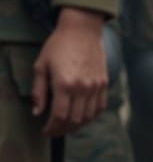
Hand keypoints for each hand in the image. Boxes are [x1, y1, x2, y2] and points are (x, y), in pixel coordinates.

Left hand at [32, 7, 107, 136]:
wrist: (82, 30)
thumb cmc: (58, 45)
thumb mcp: (41, 66)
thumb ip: (39, 91)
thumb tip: (37, 112)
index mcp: (64, 84)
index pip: (59, 116)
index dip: (52, 128)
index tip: (45, 131)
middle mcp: (82, 87)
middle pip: (75, 119)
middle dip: (63, 129)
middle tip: (54, 131)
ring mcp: (96, 85)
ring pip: (88, 116)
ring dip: (77, 125)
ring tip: (67, 126)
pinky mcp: (104, 82)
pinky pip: (100, 106)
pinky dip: (91, 116)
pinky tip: (83, 116)